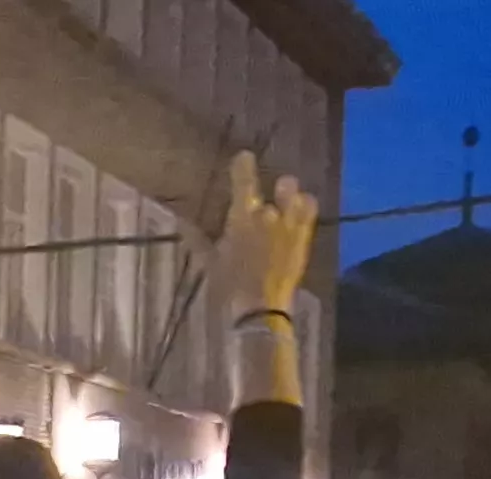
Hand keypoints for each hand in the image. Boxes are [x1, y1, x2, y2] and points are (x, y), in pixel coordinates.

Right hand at [211, 150, 316, 316]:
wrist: (260, 310)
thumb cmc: (228, 286)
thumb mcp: (209, 262)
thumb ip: (197, 238)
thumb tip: (181, 222)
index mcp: (243, 217)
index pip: (245, 179)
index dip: (244, 164)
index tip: (244, 157)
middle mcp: (269, 214)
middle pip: (280, 185)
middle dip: (274, 188)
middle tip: (271, 192)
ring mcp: (290, 225)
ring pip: (296, 194)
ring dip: (290, 195)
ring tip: (287, 200)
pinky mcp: (303, 237)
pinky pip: (309, 211)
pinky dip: (303, 207)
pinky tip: (298, 211)